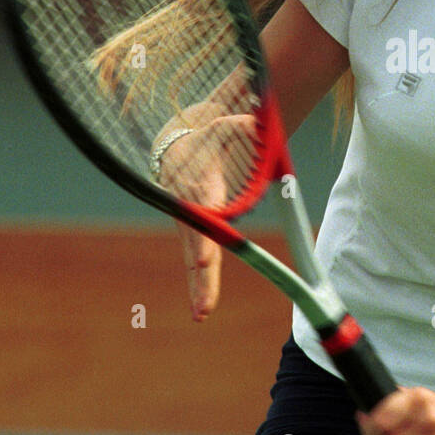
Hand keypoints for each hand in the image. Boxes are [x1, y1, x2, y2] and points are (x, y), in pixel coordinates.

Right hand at [155, 104, 257, 321]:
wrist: (178, 146)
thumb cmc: (209, 137)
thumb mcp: (225, 126)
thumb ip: (241, 125)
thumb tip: (255, 121)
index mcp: (199, 185)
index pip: (203, 214)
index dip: (205, 237)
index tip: (205, 258)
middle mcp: (189, 208)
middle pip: (197, 245)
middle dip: (201, 275)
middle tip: (205, 303)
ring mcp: (188, 224)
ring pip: (194, 258)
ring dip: (199, 286)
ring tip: (203, 313)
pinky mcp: (190, 233)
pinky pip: (195, 260)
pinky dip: (198, 284)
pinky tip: (201, 309)